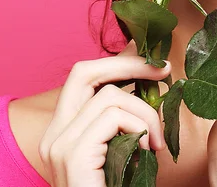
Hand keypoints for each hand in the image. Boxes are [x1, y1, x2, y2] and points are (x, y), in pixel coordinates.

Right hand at [38, 40, 169, 186]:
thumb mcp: (120, 151)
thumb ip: (124, 121)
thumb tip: (148, 77)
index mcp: (62, 132)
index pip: (82, 77)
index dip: (118, 62)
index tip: (153, 64)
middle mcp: (54, 134)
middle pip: (84, 71)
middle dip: (128, 64)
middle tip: (163, 71)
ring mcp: (59, 144)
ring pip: (109, 96)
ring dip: (145, 114)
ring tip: (155, 142)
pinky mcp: (73, 155)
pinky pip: (113, 117)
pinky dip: (140, 127)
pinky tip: (147, 151)